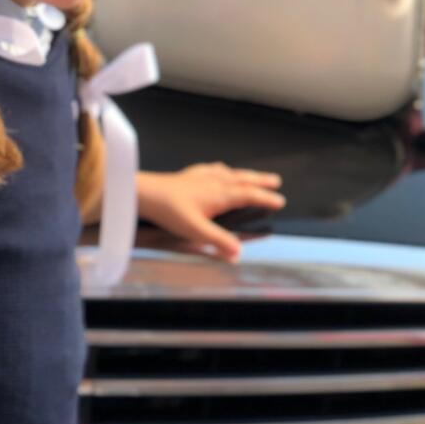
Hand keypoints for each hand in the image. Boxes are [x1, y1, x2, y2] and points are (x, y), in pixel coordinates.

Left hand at [136, 163, 285, 262]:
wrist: (145, 192)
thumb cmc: (168, 210)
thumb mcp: (196, 231)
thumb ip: (219, 241)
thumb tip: (238, 254)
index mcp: (220, 195)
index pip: (249, 195)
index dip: (265, 198)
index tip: (279, 200)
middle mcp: (214, 182)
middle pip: (242, 180)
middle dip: (260, 180)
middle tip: (275, 180)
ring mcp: (201, 177)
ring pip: (229, 173)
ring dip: (244, 174)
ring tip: (252, 175)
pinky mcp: (188, 175)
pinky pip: (211, 169)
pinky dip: (221, 169)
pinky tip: (218, 170)